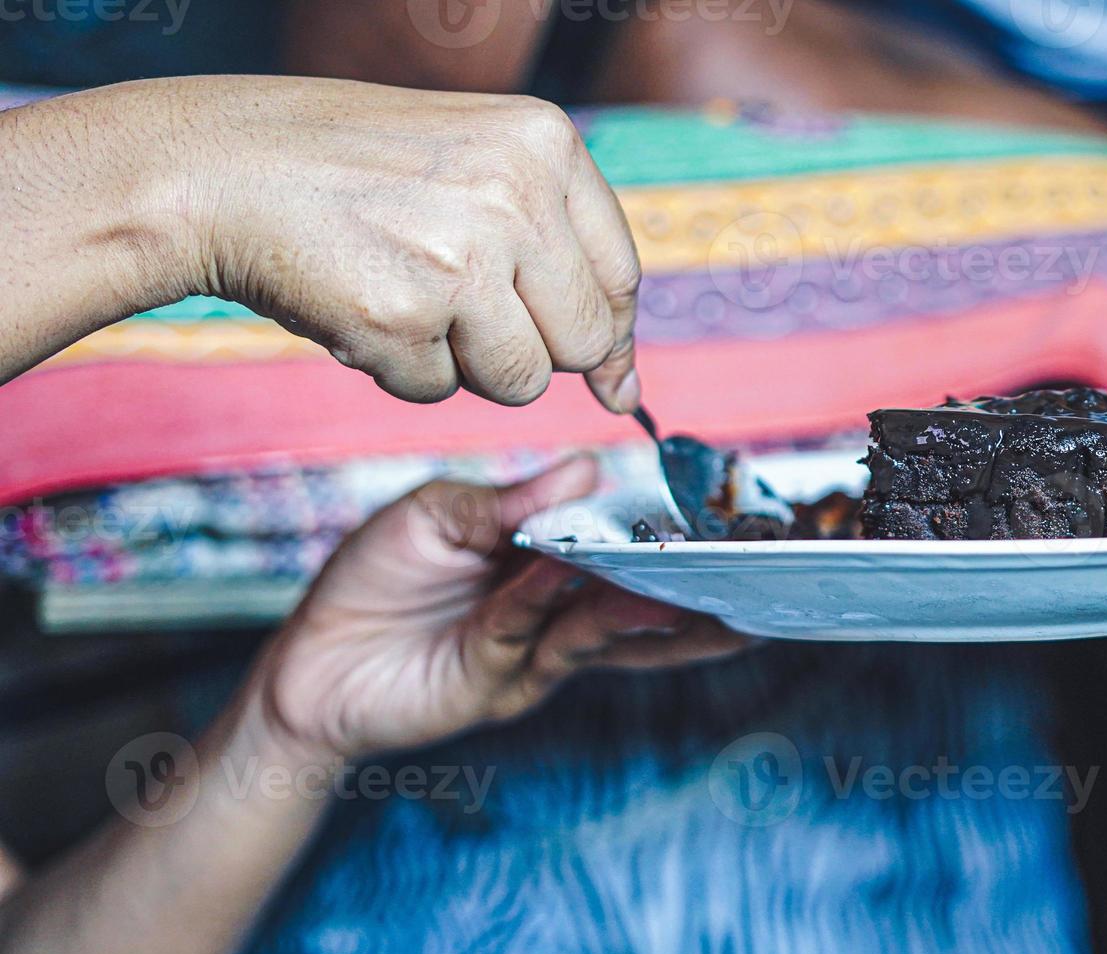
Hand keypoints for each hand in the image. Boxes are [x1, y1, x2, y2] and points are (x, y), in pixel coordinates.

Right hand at [166, 76, 643, 411]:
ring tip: (407, 300)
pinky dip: (399, 368)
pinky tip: (360, 307)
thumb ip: (555, 250)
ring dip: (465, 365)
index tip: (598, 367)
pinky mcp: (402, 317)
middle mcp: (516, 195)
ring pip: (520, 380)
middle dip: (531, 352)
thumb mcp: (473, 164)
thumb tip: (625, 387)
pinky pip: (438, 389)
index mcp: (545, 142)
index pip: (621, 276)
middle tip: (464, 316)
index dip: (607, 333)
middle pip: (583, 342)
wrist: (214, 169)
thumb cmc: (346, 171)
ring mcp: (461, 258)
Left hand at [246, 457, 744, 760]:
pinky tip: (607, 587)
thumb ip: (509, 503)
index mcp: (542, 553)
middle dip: (690, 575)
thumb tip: (587, 468)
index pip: (613, 533)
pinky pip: (547, 636)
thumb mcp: (435, 516)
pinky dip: (573, 607)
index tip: (716, 508)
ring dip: (662, 608)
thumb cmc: (371, 582)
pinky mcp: (508, 682)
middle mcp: (552, 602)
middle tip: (747, 559)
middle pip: (634, 588)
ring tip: (718, 594)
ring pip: (610, 623)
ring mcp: (536, 648)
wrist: (310, 667)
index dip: (661, 523)